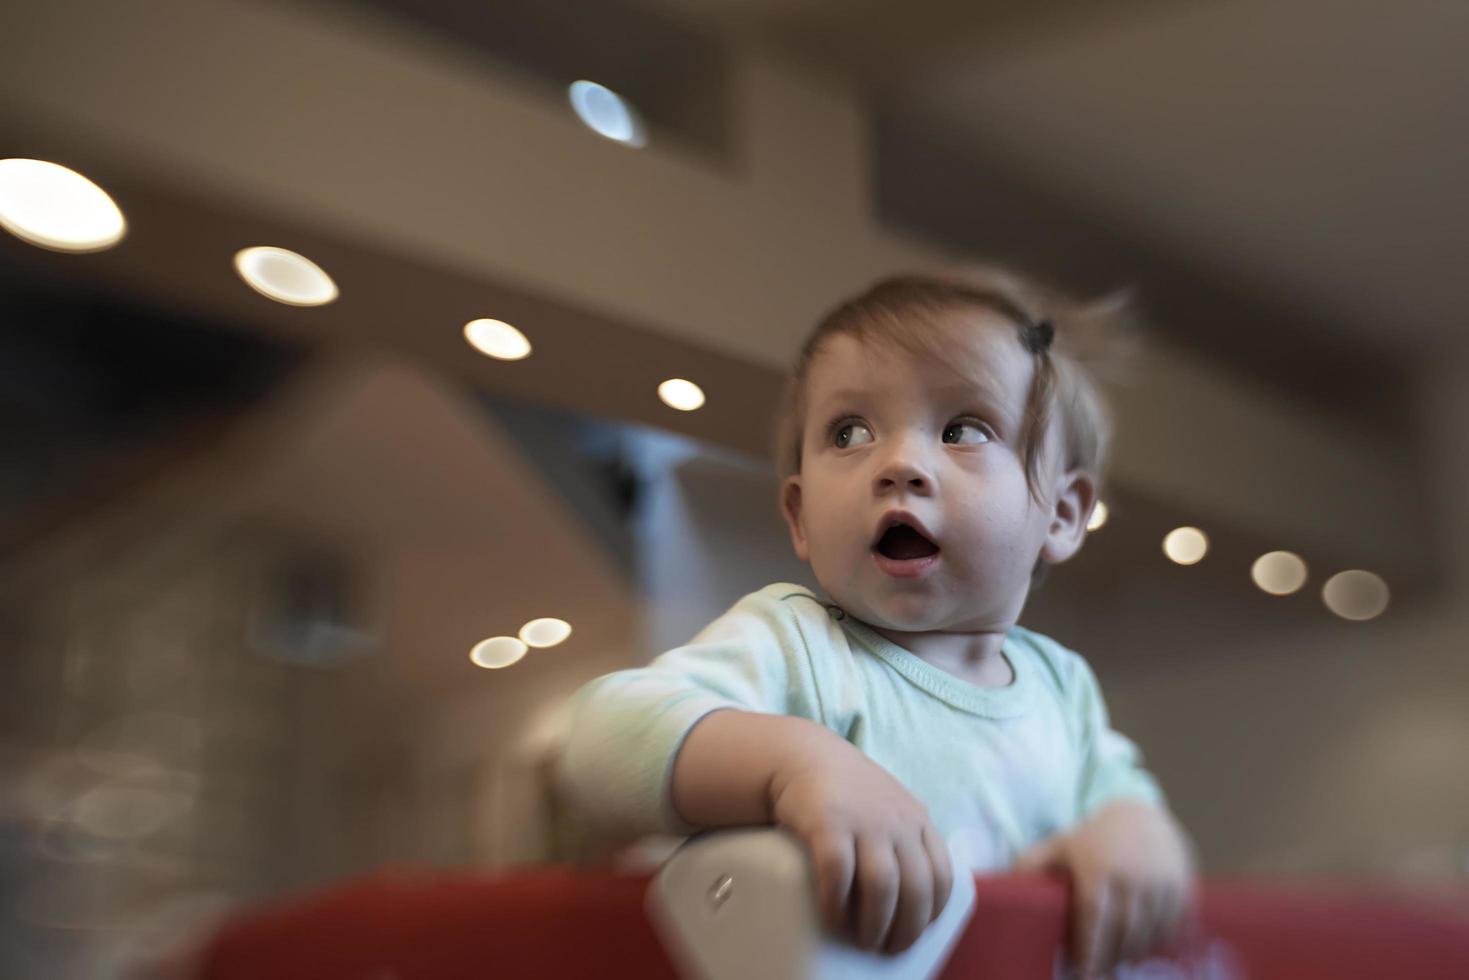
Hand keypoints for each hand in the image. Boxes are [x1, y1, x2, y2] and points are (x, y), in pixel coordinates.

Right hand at [768, 739, 953, 953]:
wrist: (802, 754)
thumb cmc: (846, 791)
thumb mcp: (890, 806)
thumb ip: (907, 837)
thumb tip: (915, 894)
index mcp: (916, 820)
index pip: (942, 875)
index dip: (933, 913)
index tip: (916, 933)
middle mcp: (896, 821)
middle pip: (916, 887)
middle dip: (906, 929)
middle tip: (887, 949)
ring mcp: (863, 820)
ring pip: (883, 885)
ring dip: (875, 923)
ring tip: (862, 941)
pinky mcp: (827, 822)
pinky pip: (837, 872)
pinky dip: (836, 903)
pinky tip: (831, 918)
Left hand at [1015, 800, 1195, 977]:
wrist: (1140, 816)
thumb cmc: (1093, 840)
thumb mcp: (1060, 846)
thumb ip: (1034, 864)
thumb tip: (1004, 884)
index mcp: (1097, 868)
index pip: (1093, 919)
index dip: (1089, 951)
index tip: (1082, 974)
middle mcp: (1132, 875)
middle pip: (1125, 933)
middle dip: (1113, 959)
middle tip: (1102, 974)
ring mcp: (1162, 881)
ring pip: (1151, 934)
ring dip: (1137, 954)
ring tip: (1122, 962)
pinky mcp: (1184, 886)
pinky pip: (1175, 927)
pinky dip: (1161, 943)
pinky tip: (1147, 949)